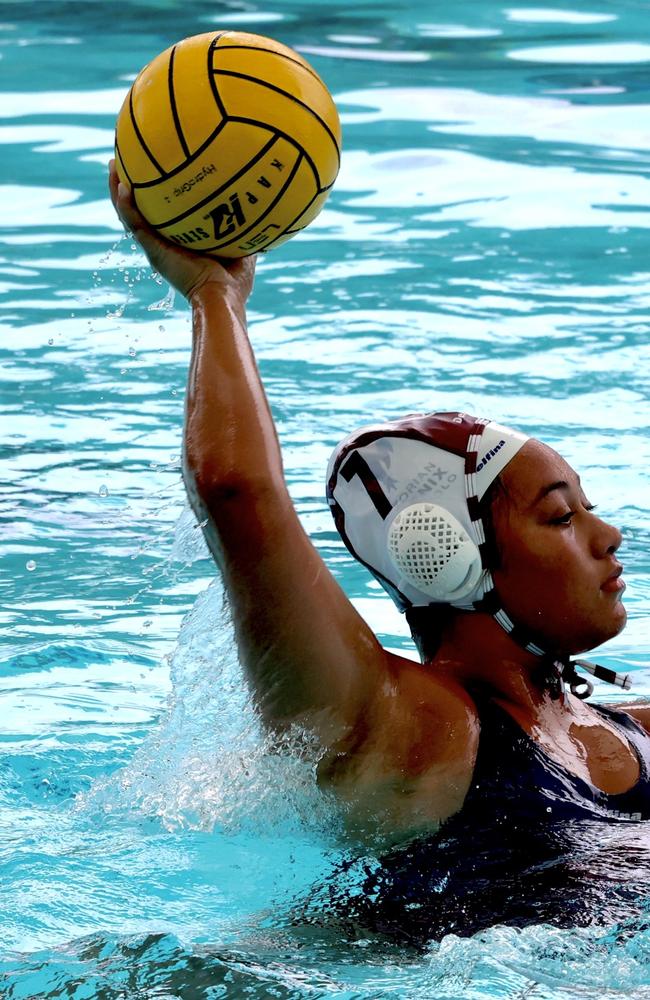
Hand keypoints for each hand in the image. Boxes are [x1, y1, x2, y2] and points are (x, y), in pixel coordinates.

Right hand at [108, 160, 255, 304]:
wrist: (222, 297)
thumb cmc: (234, 281)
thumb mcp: (239, 246)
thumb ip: (241, 226)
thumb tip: (254, 204)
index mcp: (178, 243)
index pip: (160, 216)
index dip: (153, 196)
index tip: (150, 171)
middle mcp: (162, 244)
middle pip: (138, 211)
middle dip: (128, 186)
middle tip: (121, 162)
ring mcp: (155, 248)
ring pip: (129, 215)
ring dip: (117, 190)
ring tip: (112, 165)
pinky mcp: (154, 251)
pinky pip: (135, 224)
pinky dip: (126, 206)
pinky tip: (122, 186)